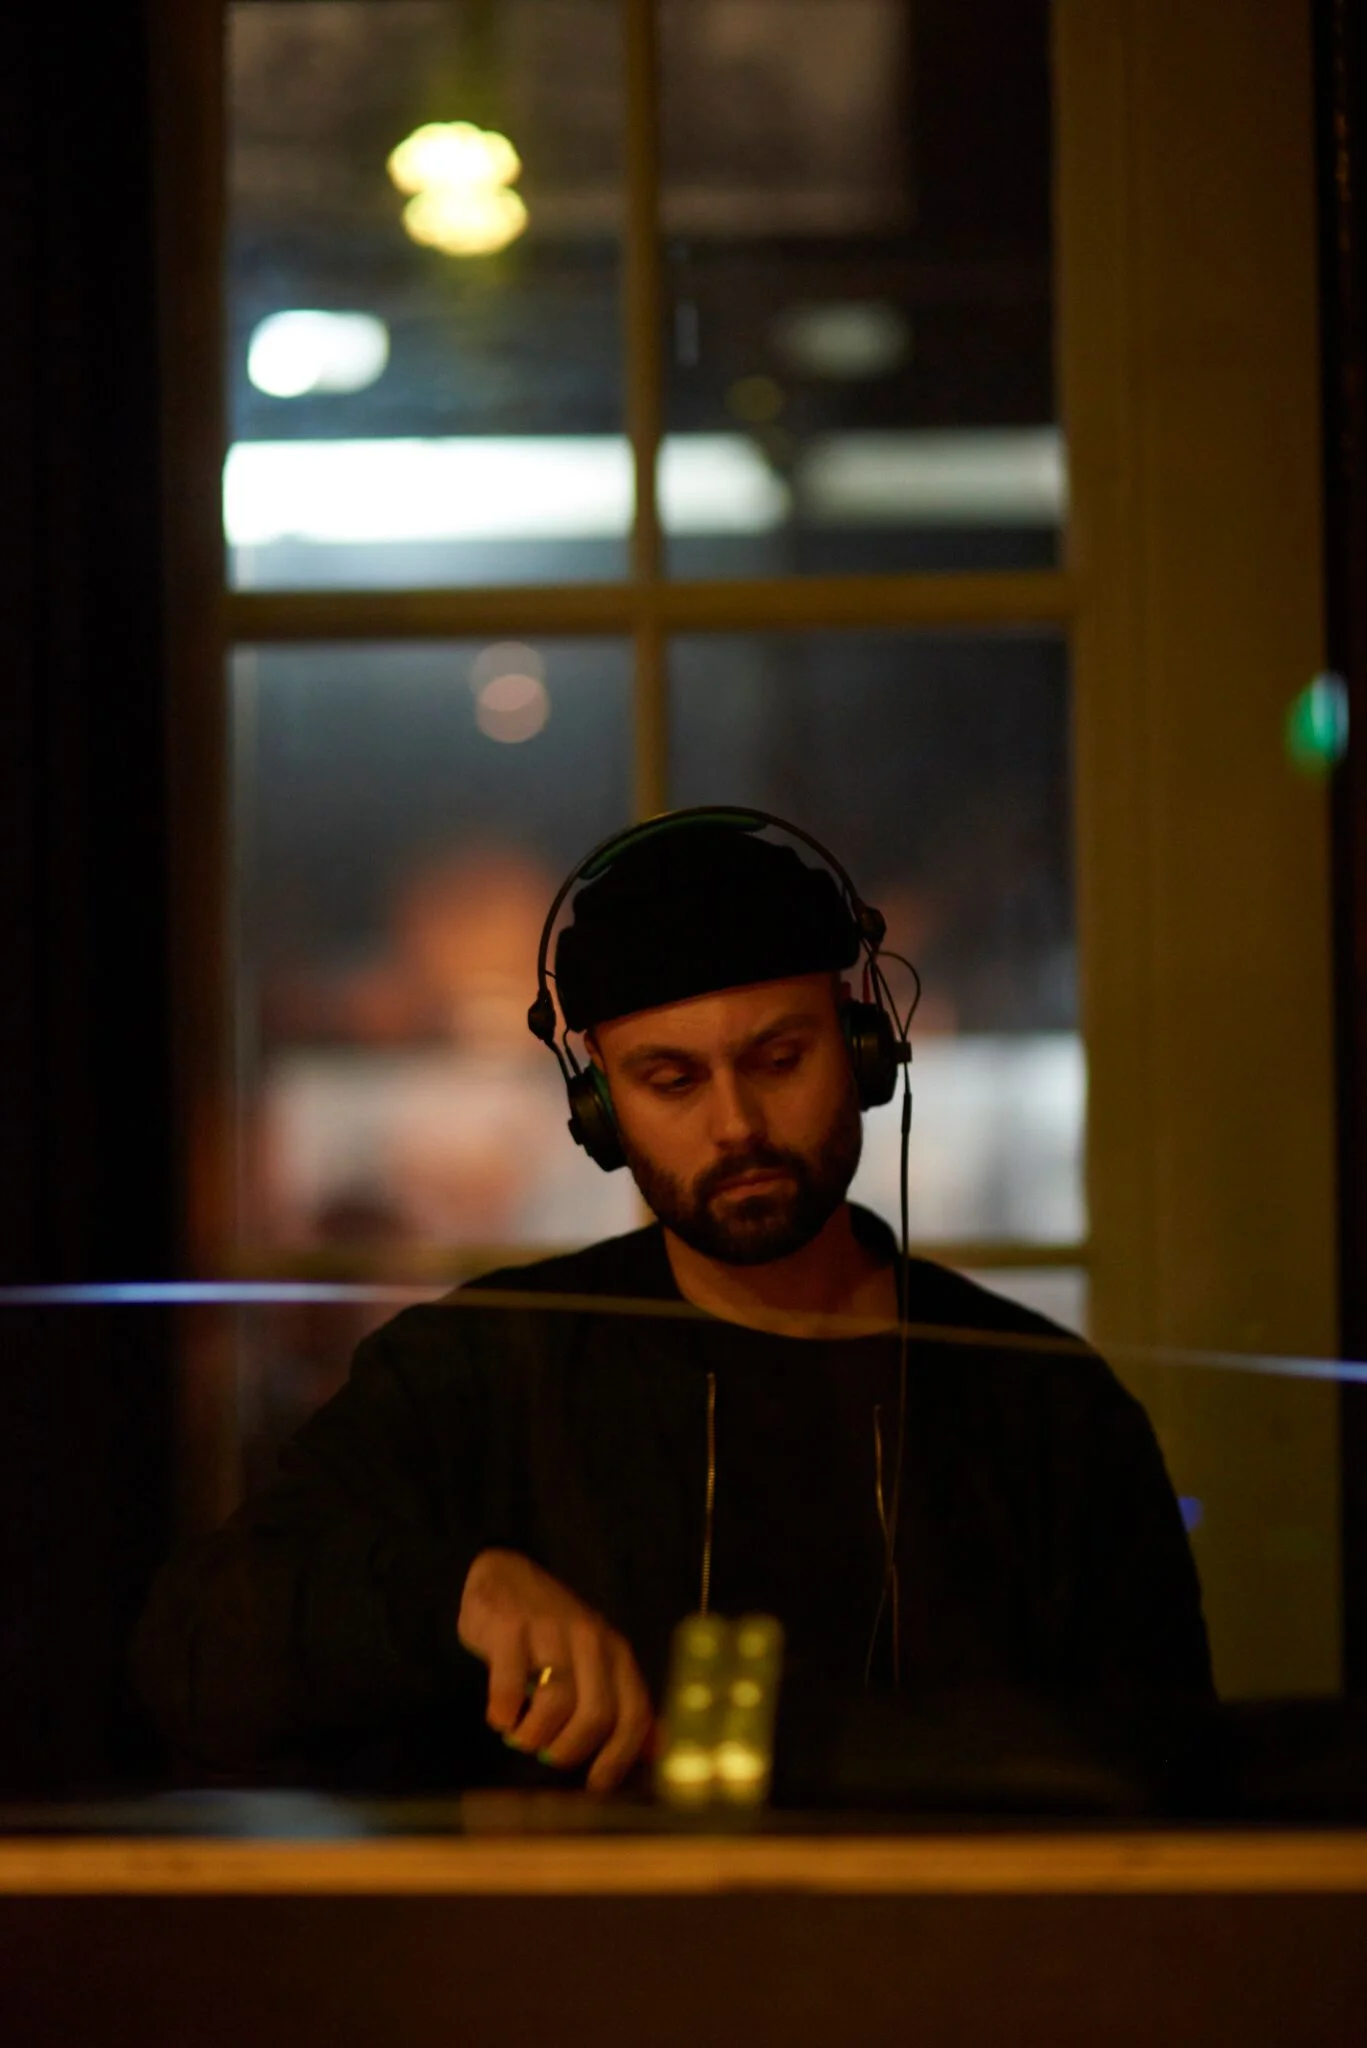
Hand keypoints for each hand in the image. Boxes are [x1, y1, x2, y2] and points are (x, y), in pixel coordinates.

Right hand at [457, 1549, 653, 1792]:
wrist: (504, 1573)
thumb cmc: (551, 1631)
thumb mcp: (593, 1660)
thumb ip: (621, 1702)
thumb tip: (656, 1753)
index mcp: (616, 1652)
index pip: (634, 1713)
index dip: (619, 1756)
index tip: (595, 1785)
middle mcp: (590, 1639)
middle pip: (596, 1713)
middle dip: (570, 1749)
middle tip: (548, 1755)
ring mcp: (550, 1631)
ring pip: (556, 1702)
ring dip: (534, 1736)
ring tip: (520, 1736)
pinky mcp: (510, 1628)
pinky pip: (510, 1687)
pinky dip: (504, 1714)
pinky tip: (500, 1717)